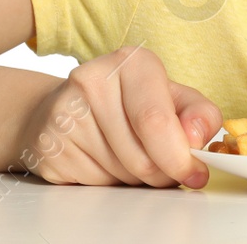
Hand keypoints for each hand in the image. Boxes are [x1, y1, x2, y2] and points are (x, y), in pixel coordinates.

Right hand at [13, 44, 221, 187]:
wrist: (63, 108)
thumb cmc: (128, 103)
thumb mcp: (171, 98)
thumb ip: (199, 114)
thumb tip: (198, 137)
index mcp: (131, 62)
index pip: (155, 121)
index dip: (179, 156)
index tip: (194, 173)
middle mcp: (92, 80)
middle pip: (140, 156)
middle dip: (161, 174)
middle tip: (165, 170)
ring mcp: (63, 114)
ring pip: (119, 174)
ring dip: (136, 180)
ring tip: (130, 157)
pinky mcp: (48, 146)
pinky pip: (93, 184)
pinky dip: (108, 183)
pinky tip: (104, 161)